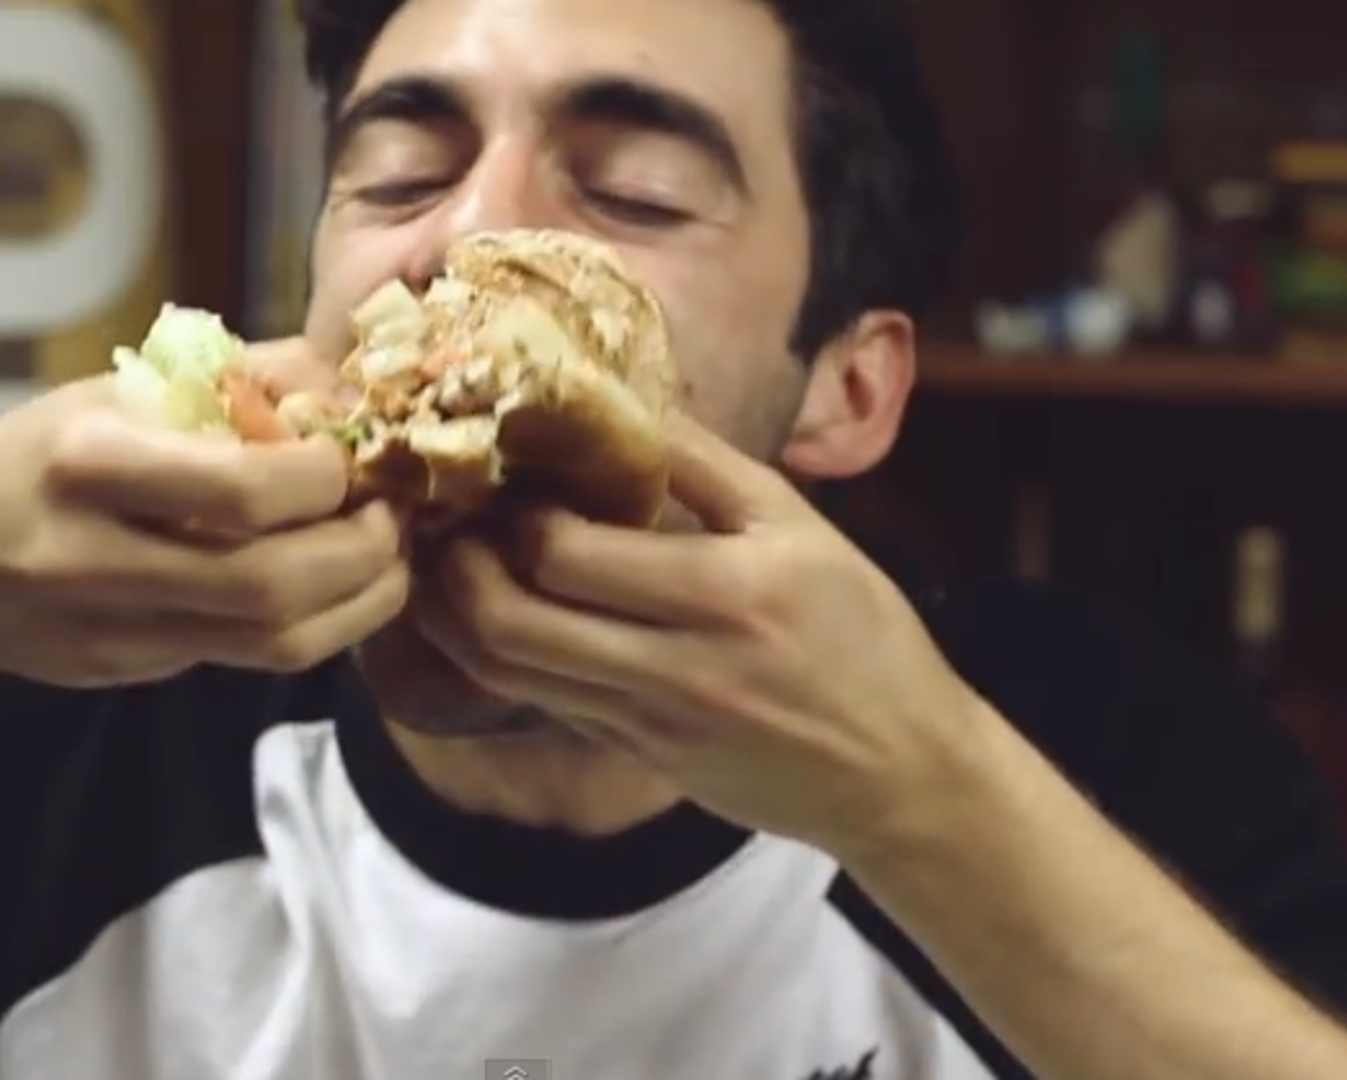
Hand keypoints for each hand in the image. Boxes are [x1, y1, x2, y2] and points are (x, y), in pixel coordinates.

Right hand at [0, 339, 409, 686]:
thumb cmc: (43, 458)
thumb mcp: (117, 393)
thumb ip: (236, 381)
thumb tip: (348, 383)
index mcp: (86, 466)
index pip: (241, 491)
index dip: (323, 478)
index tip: (349, 457)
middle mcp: (94, 558)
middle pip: (269, 586)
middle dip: (361, 552)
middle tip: (391, 517)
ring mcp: (114, 630)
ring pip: (274, 645)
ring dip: (359, 604)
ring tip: (385, 557)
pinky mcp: (135, 673)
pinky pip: (253, 659)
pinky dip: (318, 624)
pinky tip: (337, 584)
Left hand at [411, 414, 985, 846]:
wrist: (900, 772)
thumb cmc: (861, 635)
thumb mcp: (801, 529)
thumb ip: (706, 466)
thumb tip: (622, 400)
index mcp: (725, 593)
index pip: (567, 553)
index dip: (513, 512)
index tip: (503, 472)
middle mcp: (677, 667)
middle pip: (513, 622)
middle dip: (459, 566)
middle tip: (449, 519)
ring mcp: (650, 723)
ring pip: (509, 674)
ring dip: (457, 617)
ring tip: (445, 564)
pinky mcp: (640, 756)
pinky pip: (543, 703)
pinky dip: (500, 658)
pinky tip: (488, 616)